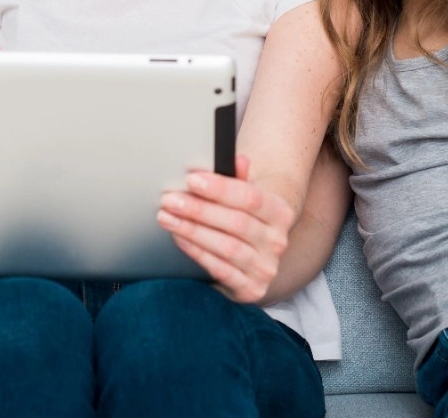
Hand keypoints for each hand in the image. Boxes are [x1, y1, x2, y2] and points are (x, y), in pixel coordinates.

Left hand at [156, 154, 295, 303]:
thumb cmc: (242, 217)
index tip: (191, 179)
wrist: (253, 254)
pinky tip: (179, 237)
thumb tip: (239, 159)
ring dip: (193, 231)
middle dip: (199, 210)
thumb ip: (239, 178)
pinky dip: (197, 252)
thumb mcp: (244, 196)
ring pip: (227, 247)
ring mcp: (266, 268)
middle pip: (236, 223)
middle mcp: (277, 242)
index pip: (250, 197)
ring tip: (167, 217)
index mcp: (280, 212)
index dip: (219, 188)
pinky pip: (221, 269)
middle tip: (170, 199)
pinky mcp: (251, 289)